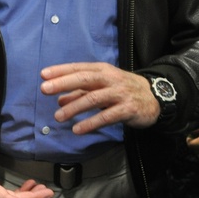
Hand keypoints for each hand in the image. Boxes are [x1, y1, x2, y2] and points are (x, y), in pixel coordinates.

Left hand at [40, 62, 160, 132]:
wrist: (155, 98)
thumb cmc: (123, 90)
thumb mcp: (102, 87)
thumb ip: (81, 93)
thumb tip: (58, 100)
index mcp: (103, 70)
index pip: (78, 68)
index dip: (61, 71)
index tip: (43, 75)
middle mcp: (111, 79)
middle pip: (84, 79)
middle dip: (63, 83)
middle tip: (44, 89)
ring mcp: (119, 94)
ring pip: (93, 99)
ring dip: (74, 107)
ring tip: (58, 117)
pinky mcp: (127, 109)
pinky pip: (106, 116)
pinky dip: (90, 123)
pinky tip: (77, 129)